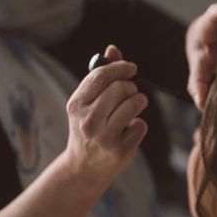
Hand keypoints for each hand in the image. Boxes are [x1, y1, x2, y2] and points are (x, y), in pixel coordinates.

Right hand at [63, 45, 147, 187]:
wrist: (84, 168)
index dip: (120, 68)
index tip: (132, 68)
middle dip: (131, 87)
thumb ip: (100, 76)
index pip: (101, 76)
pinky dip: (139, 125)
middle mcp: (87, 121)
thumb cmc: (89, 128)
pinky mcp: (120, 150)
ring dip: (139, 102)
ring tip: (136, 106)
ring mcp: (104, 137)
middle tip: (132, 93)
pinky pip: (141, 125)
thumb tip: (113, 49)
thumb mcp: (87, 104)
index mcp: (76, 105)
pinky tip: (129, 130)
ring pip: (133, 104)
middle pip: (120, 88)